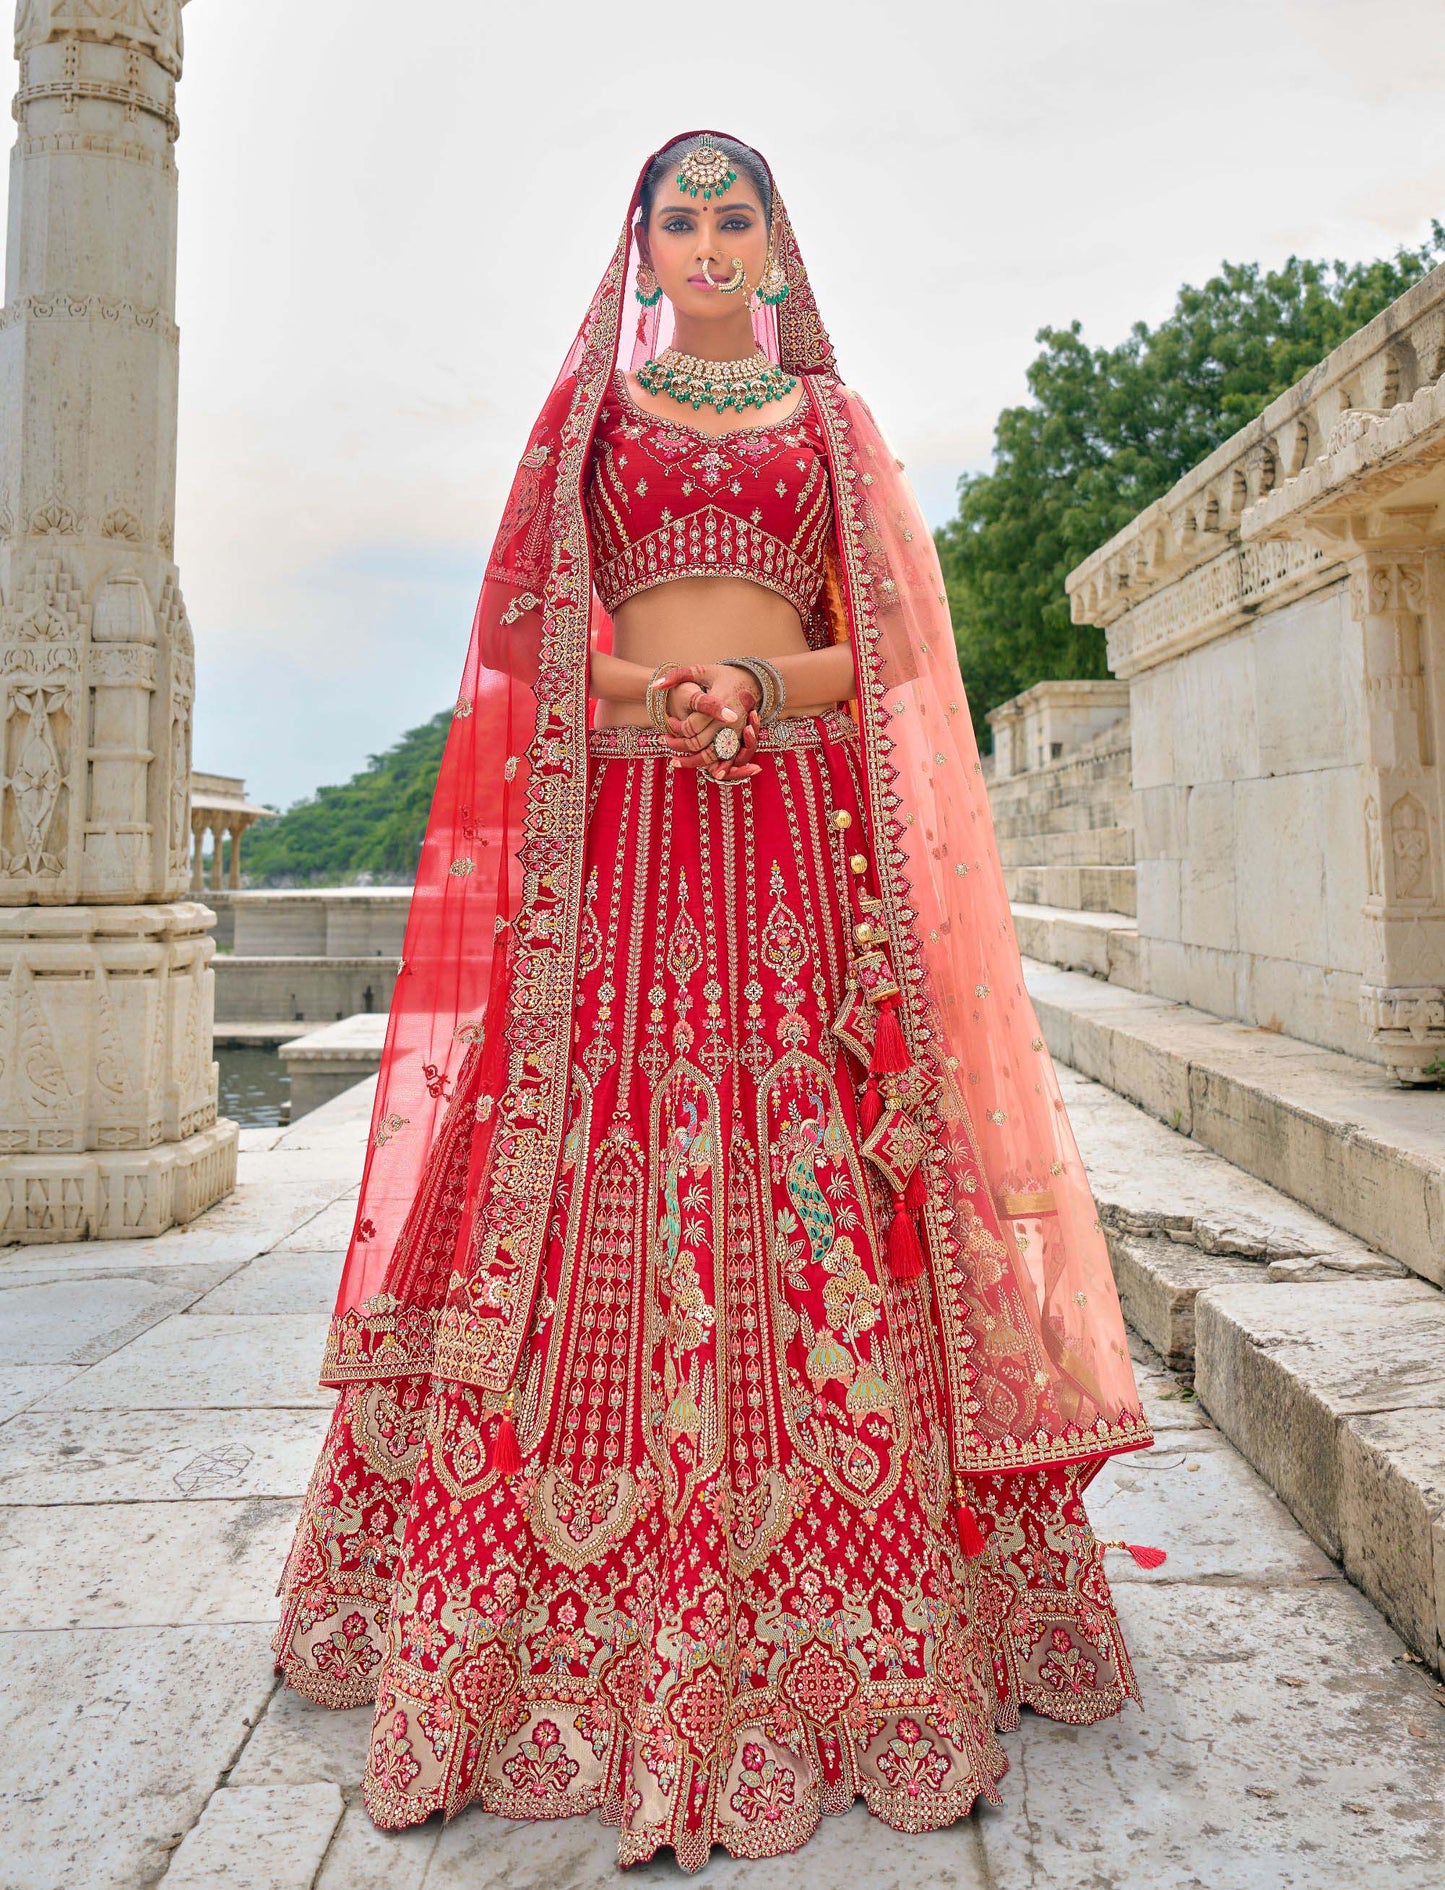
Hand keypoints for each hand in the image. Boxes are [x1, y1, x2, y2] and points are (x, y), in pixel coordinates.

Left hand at [657, 662, 763, 780]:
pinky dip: (708, 766)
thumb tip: (655, 686)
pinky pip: (721, 759)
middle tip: (665, 739)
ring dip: (690, 761)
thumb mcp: (702, 670)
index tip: (668, 721)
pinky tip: (693, 764)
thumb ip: (677, 675)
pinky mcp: (739, 741)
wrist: (754, 684)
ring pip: (709, 756)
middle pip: (698, 743)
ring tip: (673, 761)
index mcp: (720, 703)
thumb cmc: (725, 676)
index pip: (692, 725)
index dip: (676, 727)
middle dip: (678, 744)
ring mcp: (735, 733)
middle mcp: (729, 721)